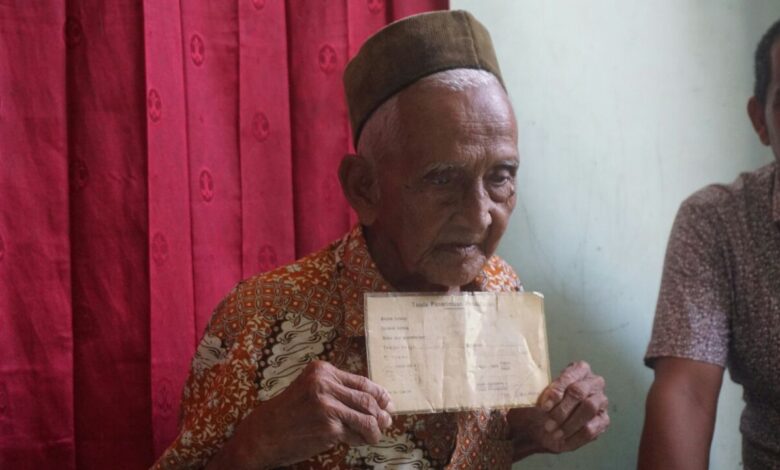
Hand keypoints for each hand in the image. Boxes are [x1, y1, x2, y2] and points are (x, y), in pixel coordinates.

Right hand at [208, 360, 393, 468]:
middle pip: (368, 399)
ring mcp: (327, 406)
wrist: (263, 434)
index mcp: (322, 371)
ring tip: (374, 436)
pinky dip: (360, 440)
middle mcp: (325, 384)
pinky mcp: (328, 428)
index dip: (380, 394)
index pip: (362, 381)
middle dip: (382, 413)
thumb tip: (377, 402)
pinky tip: (357, 442)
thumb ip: (338, 391)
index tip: (388, 403)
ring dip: (375, 430)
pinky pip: (355, 434)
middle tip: (387, 422)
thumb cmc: (288, 413)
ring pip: (367, 418)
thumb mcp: (310, 389)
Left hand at [507, 361, 608, 458]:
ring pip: (588, 409)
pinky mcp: (602, 421)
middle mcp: (593, 382)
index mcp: (578, 369)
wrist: (539, 426)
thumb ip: (534, 386)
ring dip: (568, 422)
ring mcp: (601, 402)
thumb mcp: (532, 393)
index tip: (543, 406)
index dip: (557, 390)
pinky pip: (592, 428)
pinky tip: (561, 437)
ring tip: (552, 430)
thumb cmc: (538, 405)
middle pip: (580, 392)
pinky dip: (574, 434)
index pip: (570, 375)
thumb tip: (523, 380)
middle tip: (547, 422)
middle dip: (561, 409)